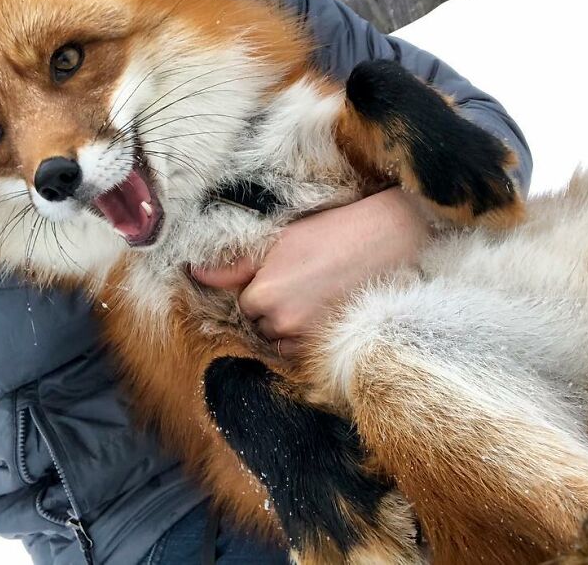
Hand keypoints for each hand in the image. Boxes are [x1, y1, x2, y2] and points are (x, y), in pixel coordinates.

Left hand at [191, 187, 431, 358]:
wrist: (392, 239)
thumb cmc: (335, 232)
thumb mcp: (281, 239)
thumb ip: (234, 264)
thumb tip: (194, 273)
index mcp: (263, 293)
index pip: (245, 305)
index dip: (261, 289)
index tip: (285, 274)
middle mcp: (283, 323)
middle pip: (262, 328)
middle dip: (273, 312)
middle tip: (303, 284)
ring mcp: (310, 340)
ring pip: (284, 344)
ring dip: (292, 329)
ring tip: (317, 298)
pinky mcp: (335, 348)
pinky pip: (308, 354)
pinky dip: (312, 340)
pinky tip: (328, 314)